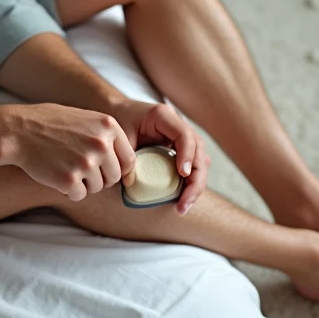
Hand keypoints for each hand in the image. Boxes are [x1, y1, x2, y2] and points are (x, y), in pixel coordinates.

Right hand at [4, 103, 136, 200]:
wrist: (19, 131)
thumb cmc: (51, 124)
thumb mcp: (85, 119)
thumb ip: (106, 137)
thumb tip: (128, 166)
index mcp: (108, 126)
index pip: (129, 160)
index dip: (118, 168)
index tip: (106, 170)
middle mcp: (101, 144)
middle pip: (114, 176)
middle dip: (100, 177)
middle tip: (81, 169)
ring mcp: (86, 162)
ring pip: (97, 187)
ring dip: (84, 183)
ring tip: (67, 167)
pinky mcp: (70, 179)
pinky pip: (80, 195)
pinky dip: (70, 191)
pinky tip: (58, 176)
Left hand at [107, 99, 208, 214]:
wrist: (118, 112)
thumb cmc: (118, 121)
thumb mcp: (120, 136)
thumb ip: (127, 156)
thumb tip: (131, 182)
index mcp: (163, 116)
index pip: (184, 135)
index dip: (187, 155)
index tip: (182, 174)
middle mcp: (178, 124)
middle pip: (198, 150)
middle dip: (196, 179)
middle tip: (184, 202)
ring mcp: (182, 136)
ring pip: (201, 159)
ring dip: (196, 183)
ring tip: (183, 205)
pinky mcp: (181, 148)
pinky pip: (193, 165)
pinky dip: (191, 182)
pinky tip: (182, 199)